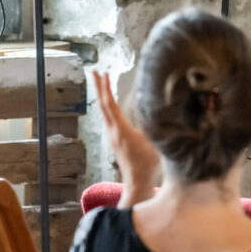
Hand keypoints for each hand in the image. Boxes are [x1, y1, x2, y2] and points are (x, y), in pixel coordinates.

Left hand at [92, 71, 159, 202]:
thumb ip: (151, 123)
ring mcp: (112, 135)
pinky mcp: (115, 139)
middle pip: (103, 105)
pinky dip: (108, 105)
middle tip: (96, 71)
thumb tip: (154, 106)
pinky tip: (111, 102)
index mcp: (121, 129)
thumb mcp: (153, 140)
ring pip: (104, 111)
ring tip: (102, 82)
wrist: (137, 181)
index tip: (105, 73)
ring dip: (103, 95)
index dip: (107, 88)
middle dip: (99, 86)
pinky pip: (109, 117)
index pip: (110, 104)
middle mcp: (113, 131)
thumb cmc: (147, 162)